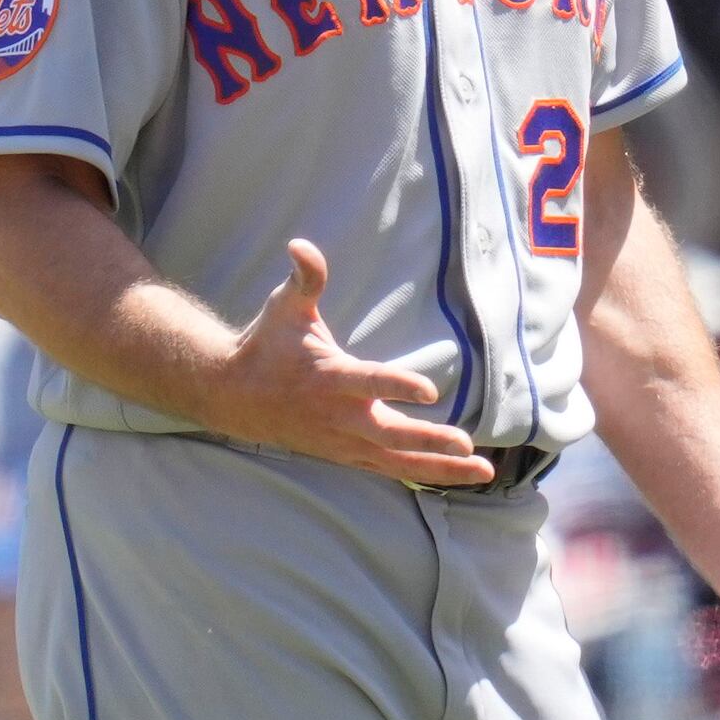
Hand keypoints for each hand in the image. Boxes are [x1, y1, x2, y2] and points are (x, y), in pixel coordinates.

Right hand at [207, 239, 490, 485]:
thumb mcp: (284, 308)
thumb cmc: (267, 346)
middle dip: (429, 440)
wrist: (235, 398)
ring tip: (484, 469)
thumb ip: (304, 278)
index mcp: (329, 377)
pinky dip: (427, 473)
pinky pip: (392, 470)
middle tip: (466, 443)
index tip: (429, 390)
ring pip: (398, 461)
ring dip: (442, 466)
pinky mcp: (348, 456)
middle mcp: (339, 416)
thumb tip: (300, 245)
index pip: (367, 382)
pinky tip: (461, 474)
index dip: (396, 385)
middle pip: (390, 434)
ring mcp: (345, 442)